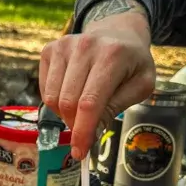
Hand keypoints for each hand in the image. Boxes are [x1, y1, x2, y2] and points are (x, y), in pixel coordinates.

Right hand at [39, 0, 156, 159]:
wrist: (118, 32)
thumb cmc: (132, 63)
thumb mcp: (140, 86)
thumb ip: (115, 109)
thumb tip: (89, 135)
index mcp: (112, 55)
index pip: (90, 103)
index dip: (82, 132)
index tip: (79, 153)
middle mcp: (85, 46)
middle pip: (68, 103)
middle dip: (75, 125)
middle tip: (86, 130)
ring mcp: (64, 46)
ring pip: (52, 98)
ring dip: (65, 114)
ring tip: (82, 109)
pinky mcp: (50, 50)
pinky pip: (45, 89)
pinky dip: (56, 101)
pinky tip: (72, 93)